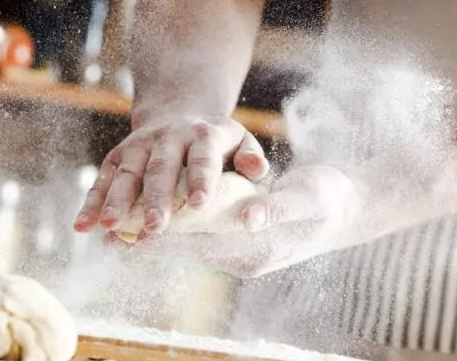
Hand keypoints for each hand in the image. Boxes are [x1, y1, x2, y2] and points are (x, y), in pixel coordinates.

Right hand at [73, 115, 269, 236]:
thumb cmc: (216, 142)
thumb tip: (258, 171)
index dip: (201, 180)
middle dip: (156, 198)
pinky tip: (83, 227)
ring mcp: (139, 145)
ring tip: (109, 227)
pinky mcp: (118, 157)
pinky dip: (91, 203)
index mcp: (203, 135)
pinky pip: (102, 180)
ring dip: (116, 201)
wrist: (179, 113)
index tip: (199, 205)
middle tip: (154, 226)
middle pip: (160, 169)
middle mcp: (168, 137)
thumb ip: (251, 157)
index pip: (203, 158)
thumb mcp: (240, 141)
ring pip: (126, 174)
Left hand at [105, 165, 369, 277]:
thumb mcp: (306, 198)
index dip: (164, 237)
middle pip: (187, 249)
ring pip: (190, 245)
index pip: (200, 244)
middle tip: (108, 232)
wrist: (348, 208)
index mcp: (257, 249)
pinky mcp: (240, 242)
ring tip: (117, 228)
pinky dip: (175, 230)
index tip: (129, 232)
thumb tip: (249, 215)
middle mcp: (244, 258)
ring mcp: (241, 253)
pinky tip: (153, 220)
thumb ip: (276, 207)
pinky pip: (200, 238)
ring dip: (156, 236)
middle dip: (149, 240)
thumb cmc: (327, 199)